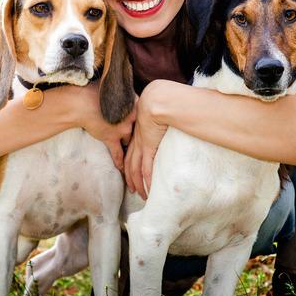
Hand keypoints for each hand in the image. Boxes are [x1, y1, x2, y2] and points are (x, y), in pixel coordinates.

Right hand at [76, 83, 135, 170]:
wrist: (80, 103)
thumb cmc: (93, 93)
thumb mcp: (114, 89)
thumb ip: (123, 93)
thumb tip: (127, 93)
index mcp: (134, 102)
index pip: (142, 114)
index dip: (142, 120)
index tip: (148, 124)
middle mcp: (131, 116)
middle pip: (139, 128)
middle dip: (139, 135)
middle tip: (143, 141)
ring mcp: (122, 129)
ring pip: (130, 141)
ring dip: (130, 147)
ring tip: (135, 157)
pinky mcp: (111, 138)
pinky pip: (118, 153)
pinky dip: (120, 161)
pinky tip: (123, 169)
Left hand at [124, 82, 168, 199]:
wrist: (156, 100)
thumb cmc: (158, 103)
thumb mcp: (155, 114)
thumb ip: (158, 121)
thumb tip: (167, 123)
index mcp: (137, 134)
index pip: (130, 154)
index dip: (128, 166)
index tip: (130, 175)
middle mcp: (137, 142)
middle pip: (129, 165)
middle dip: (130, 179)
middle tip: (133, 190)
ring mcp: (142, 146)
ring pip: (135, 170)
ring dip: (138, 184)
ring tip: (142, 195)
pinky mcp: (149, 148)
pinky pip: (146, 169)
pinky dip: (147, 181)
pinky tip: (149, 189)